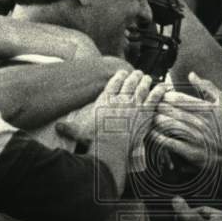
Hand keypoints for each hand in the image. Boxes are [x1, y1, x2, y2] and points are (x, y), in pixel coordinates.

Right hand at [78, 70, 166, 193]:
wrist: (111, 147)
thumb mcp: (79, 132)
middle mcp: (120, 99)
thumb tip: (58, 128)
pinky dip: (159, 92)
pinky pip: (155, 98)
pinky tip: (163, 87)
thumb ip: (69, 128)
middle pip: (129, 82)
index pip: (113, 82)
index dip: (118, 75)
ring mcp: (134, 105)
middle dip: (133, 76)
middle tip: (137, 72)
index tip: (121, 72)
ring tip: (146, 77)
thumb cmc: (95, 140)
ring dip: (145, 81)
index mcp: (105, 100)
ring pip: (142, 87)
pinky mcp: (145, 113)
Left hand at [152, 72, 221, 177]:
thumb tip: (191, 75)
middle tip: (149, 104)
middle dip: (155, 105)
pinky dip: (156, 136)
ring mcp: (193, 138)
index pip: (176, 98)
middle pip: (168, 110)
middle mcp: (199, 122)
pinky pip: (166, 142)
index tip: (158, 95)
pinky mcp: (189, 152)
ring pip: (164, 124)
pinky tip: (151, 132)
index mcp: (205, 108)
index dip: (163, 95)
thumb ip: (208, 87)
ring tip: (147, 117)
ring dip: (153, 119)